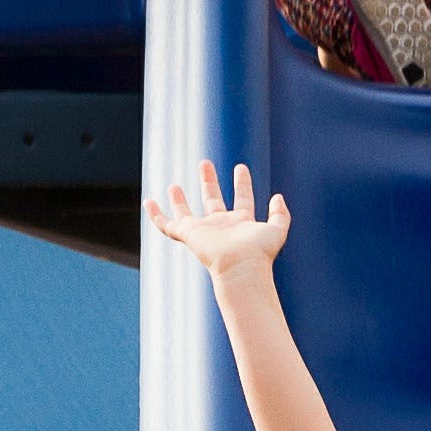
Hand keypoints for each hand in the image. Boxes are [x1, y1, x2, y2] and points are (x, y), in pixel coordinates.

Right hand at [148, 165, 293, 281]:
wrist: (241, 266)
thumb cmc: (259, 252)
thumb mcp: (277, 230)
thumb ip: (280, 214)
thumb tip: (278, 197)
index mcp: (241, 224)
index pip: (242, 199)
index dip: (242, 184)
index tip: (241, 168)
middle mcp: (221, 227)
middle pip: (212, 200)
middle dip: (209, 181)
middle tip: (205, 163)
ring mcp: (204, 231)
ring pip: (187, 213)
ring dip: (180, 200)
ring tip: (174, 185)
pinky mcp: (189, 235)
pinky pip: (167, 225)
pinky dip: (156, 215)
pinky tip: (149, 203)